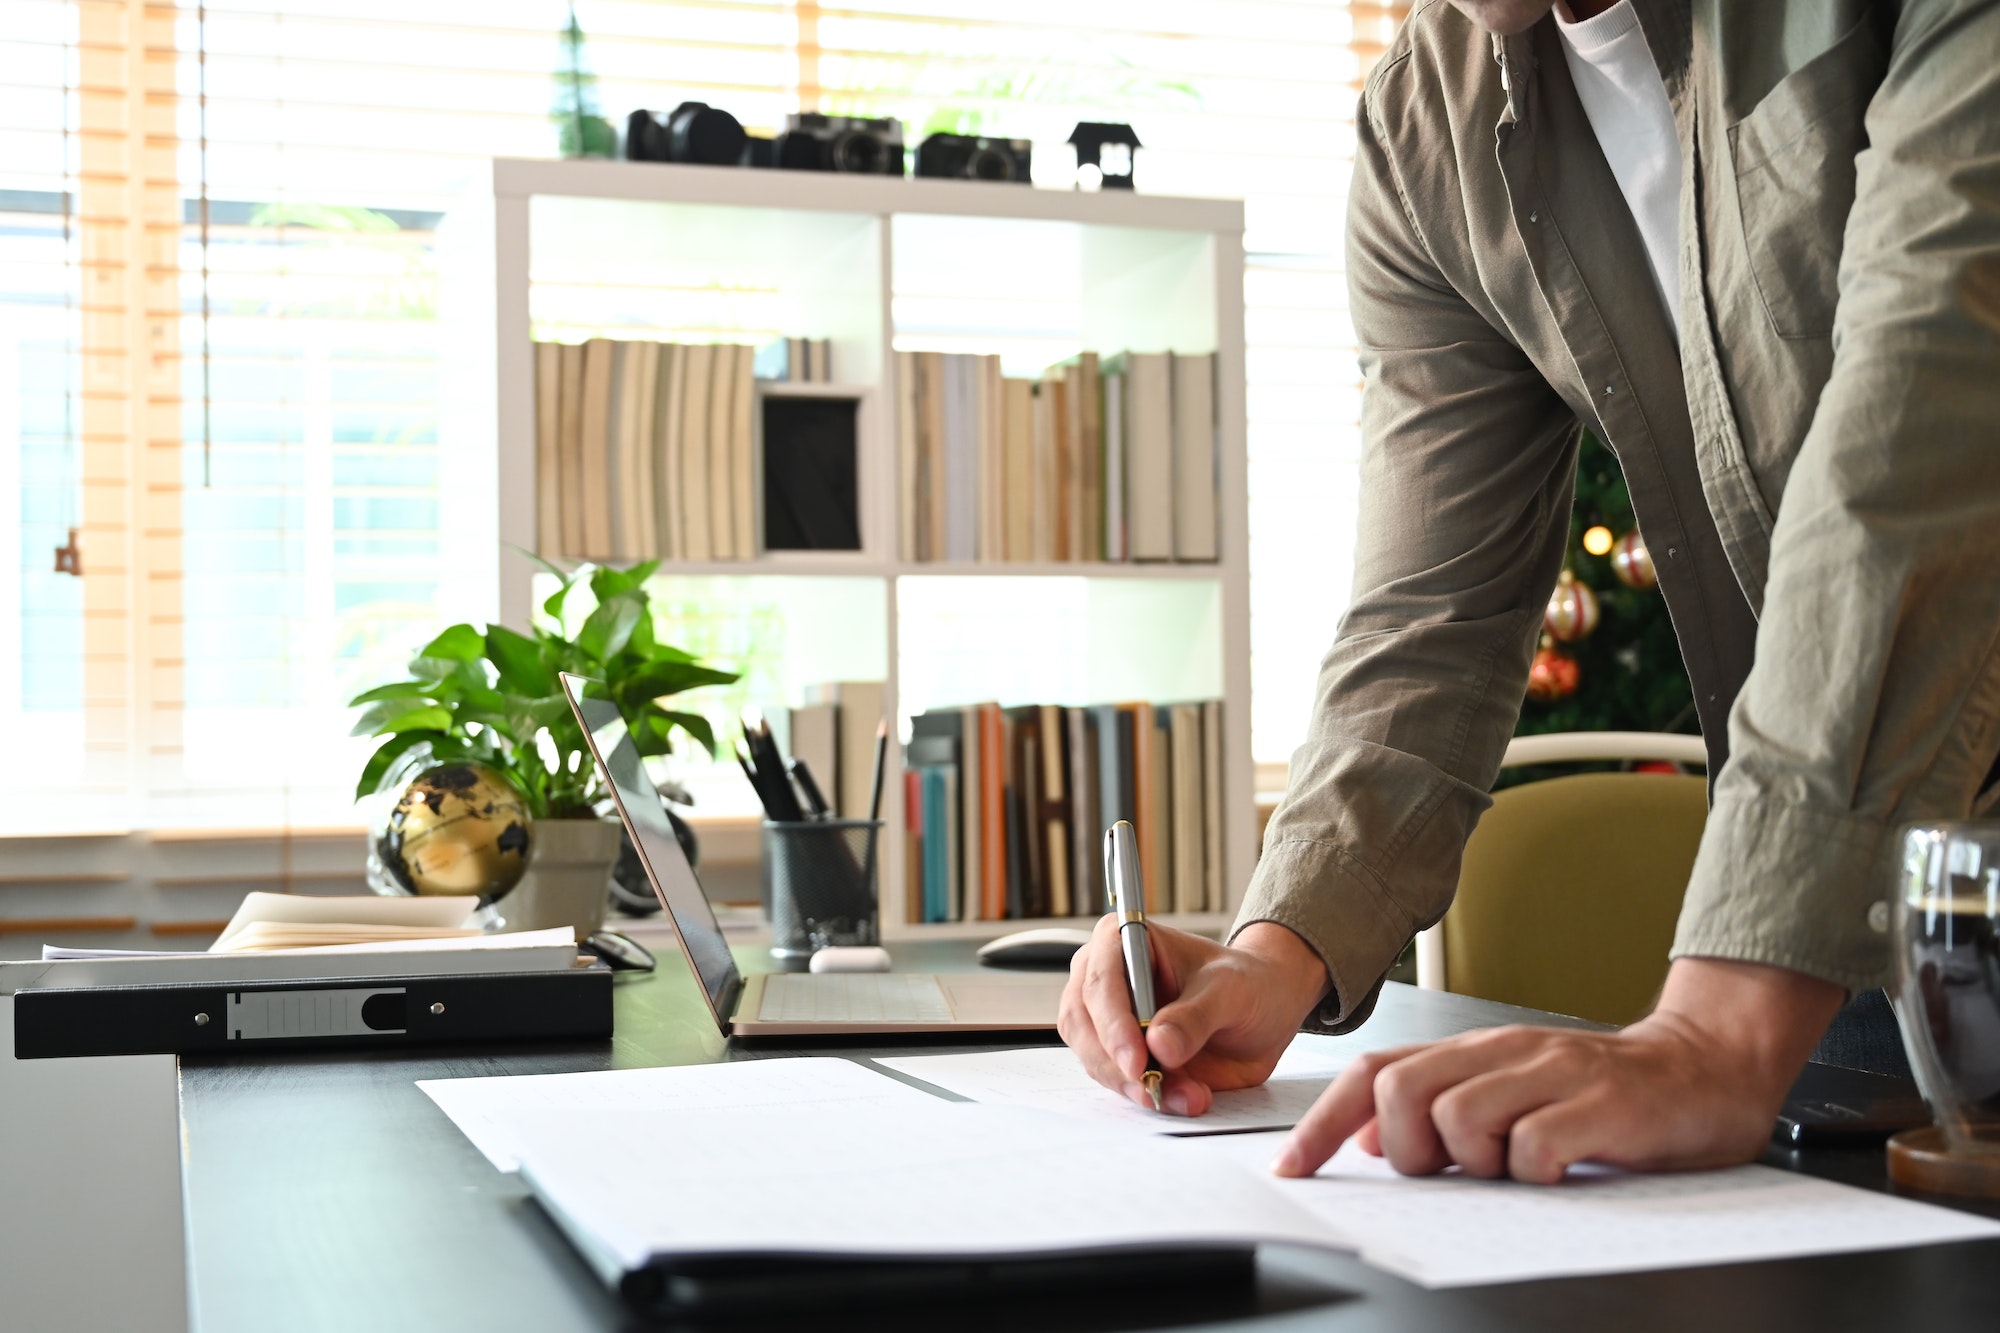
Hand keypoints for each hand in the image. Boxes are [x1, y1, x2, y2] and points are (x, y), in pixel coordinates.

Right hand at [1059, 918, 1329, 1115]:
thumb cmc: (1245, 983)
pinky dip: (1147, 1096)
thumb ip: (1196, 1016)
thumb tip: (1159, 1043)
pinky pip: (1118, 1081)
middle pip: (1084, 1023)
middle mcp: (1104, 977)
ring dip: (1135, 1086)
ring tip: (1189, 1094)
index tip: (1137, 1060)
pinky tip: (1183, 1097)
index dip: (1112, 1022)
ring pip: (1095, 1058)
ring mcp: (1107, 1018)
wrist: (1264, 1011)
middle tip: (1154, 1087)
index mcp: (1124, 940)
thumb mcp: (1230, 991)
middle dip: (1117, 1063)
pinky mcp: (1119, 1054)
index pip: (1100, 980)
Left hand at [1272, 957, 1846, 1182]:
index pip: (1375, 1074)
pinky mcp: (1601, 1106)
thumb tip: (1362, 1137)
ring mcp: (1552, 1074)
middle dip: (1408, 1150)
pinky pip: (1532, 1150)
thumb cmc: (1604, 1094)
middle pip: (1402, 1094)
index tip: (1292, 1169)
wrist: (1706, 1068)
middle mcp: (1504, 1053)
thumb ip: (1441, 1104)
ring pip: (1458, 1119)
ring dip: (1474, 1164)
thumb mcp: (1511, 1092)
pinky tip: (1559, 1174)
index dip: (1323, 1123)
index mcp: (1473, 1052)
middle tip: (1453, 1173)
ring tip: (1517, 1169)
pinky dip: (1534, 1175)